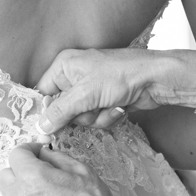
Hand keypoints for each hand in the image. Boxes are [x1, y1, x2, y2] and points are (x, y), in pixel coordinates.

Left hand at [0, 144, 129, 195]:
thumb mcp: (81, 170)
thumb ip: (56, 157)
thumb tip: (43, 154)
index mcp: (33, 177)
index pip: (16, 154)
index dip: (28, 149)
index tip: (38, 153)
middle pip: (5, 175)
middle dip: (19, 169)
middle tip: (38, 172)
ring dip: (21, 190)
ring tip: (44, 195)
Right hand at [36, 48, 189, 134]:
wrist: (156, 79)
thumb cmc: (120, 76)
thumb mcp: (85, 94)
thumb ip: (60, 112)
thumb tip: (39, 126)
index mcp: (64, 66)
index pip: (43, 93)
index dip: (47, 112)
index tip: (47, 129)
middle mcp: (74, 76)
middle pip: (63, 110)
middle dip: (80, 115)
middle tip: (92, 107)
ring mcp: (91, 90)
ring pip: (81, 118)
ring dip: (96, 118)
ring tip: (110, 104)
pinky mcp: (105, 101)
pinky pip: (97, 119)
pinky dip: (108, 117)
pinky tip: (120, 107)